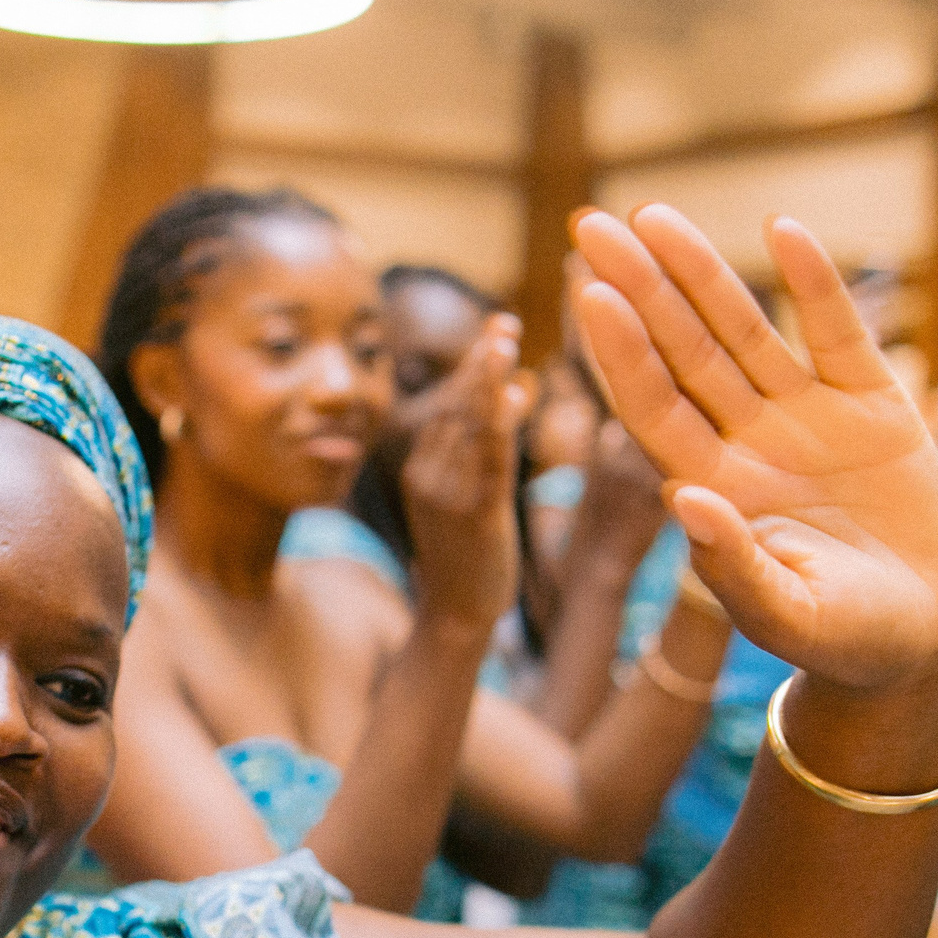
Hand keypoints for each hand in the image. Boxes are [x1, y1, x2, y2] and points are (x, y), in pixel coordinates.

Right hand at [401, 313, 530, 631]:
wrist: (455, 616)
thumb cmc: (470, 555)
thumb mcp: (471, 497)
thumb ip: (488, 446)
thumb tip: (516, 389)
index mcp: (420, 470)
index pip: (449, 406)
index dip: (473, 365)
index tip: (496, 326)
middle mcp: (427, 476)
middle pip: (455, 406)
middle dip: (480, 360)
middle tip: (504, 322)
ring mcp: (447, 495)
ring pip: (468, 424)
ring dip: (487, 379)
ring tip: (505, 341)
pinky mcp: (474, 514)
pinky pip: (488, 457)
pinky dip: (501, 420)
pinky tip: (516, 392)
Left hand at [570, 206, 937, 690]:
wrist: (923, 640)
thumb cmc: (843, 641)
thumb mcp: (786, 616)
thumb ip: (732, 565)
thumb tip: (680, 500)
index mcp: (711, 489)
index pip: (652, 409)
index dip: (621, 354)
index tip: (590, 296)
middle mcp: (746, 442)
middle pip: (681, 352)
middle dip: (639, 290)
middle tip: (589, 225)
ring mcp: (805, 417)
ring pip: (743, 330)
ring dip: (701, 273)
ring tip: (655, 216)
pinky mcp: (872, 404)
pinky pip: (839, 332)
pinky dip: (815, 283)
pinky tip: (784, 229)